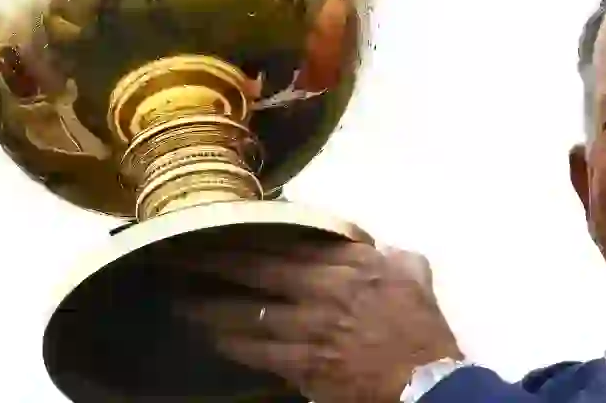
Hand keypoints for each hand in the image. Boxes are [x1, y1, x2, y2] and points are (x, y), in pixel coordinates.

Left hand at [173, 240, 462, 402]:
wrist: (427, 380)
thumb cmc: (422, 326)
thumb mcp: (412, 270)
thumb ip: (385, 252)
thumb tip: (367, 243)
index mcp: (351, 261)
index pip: (288, 239)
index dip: (249, 233)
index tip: (218, 225)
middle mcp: (325, 287)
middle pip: (257, 268)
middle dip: (214, 261)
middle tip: (178, 255)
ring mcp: (312, 326)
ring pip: (248, 311)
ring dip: (209, 305)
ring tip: (179, 299)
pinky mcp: (305, 364)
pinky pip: (257, 350)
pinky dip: (231, 343)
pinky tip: (208, 337)